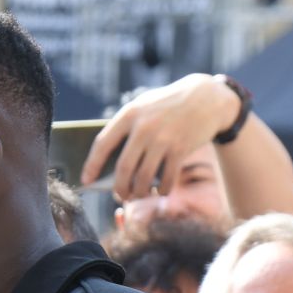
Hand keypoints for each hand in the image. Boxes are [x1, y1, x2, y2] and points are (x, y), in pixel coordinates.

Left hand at [80, 73, 237, 200]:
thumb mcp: (144, 106)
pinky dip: (161, 190)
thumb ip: (127, 128)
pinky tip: (159, 191)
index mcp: (130, 115)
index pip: (102, 144)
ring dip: (139, 192)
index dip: (91, 166)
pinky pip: (166, 179)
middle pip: (123, 169)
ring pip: (143, 178)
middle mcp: (144, 127)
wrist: (207, 97)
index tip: (86, 181)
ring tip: (139, 195)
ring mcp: (163, 139)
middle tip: (120, 195)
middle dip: (119, 188)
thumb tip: (108, 164)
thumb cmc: (168, 106)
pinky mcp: (181, 149)